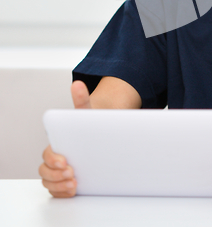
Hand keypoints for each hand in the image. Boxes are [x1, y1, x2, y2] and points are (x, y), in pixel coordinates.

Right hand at [39, 81, 90, 196]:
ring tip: (74, 184)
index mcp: (57, 142)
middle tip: (72, 173)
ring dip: (59, 186)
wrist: (101, 131)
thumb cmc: (90, 123)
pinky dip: (62, 192)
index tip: (65, 161)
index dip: (53, 159)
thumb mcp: (86, 111)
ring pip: (50, 182)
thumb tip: (78, 84)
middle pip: (45, 171)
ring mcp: (60, 170)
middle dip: (56, 175)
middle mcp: (56, 157)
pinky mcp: (67, 180)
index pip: (48, 153)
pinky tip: (74, 190)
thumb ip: (82, 99)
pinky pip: (58, 191)